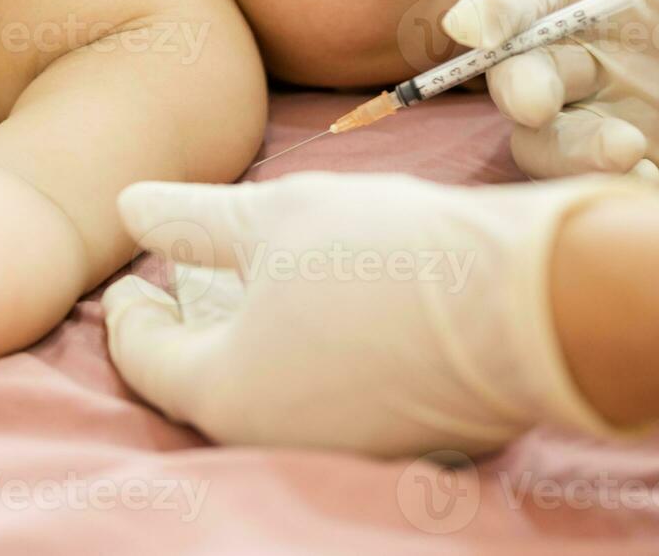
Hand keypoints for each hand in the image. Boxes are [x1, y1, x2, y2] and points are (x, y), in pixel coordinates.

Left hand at [102, 171, 655, 456]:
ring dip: (250, 345)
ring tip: (255, 289)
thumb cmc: (389, 252)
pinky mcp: (397, 443)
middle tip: (182, 285)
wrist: (530, 303)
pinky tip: (326, 315)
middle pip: (204, 385)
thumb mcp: (277, 217)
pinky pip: (325, 404)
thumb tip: (129, 208)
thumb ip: (193, 220)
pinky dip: (307, 362)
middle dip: (188, 332)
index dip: (128, 312)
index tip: (129, 279)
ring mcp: (339, 450)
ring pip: (267, 397)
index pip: (146, 358)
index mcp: (225, 392)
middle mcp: (272, 440)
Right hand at [442, 0, 658, 198]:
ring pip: (553, 151)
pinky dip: (618, 206)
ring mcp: (635, 120)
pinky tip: (658, 191)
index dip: (495, 11)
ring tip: (631, 154)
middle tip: (546, 101)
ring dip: (566, 157)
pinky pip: (621, 203)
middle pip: (523, 82)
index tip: (477, 28)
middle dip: (520, 93)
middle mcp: (606, 57)